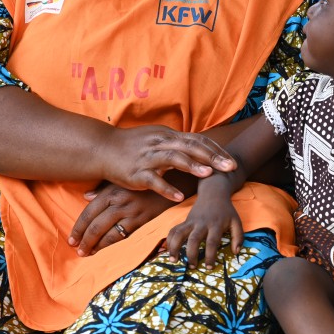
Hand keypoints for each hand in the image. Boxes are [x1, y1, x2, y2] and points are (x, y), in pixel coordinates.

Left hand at [68, 183, 176, 255]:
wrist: (172, 183)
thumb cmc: (144, 182)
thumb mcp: (123, 181)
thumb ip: (103, 189)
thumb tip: (85, 197)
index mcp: (112, 192)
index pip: (89, 212)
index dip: (78, 228)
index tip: (71, 239)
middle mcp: (120, 202)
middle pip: (97, 225)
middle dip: (85, 240)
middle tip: (77, 250)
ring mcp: (132, 213)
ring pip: (109, 233)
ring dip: (97, 246)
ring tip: (88, 253)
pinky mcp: (143, 221)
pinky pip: (125, 236)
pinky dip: (113, 245)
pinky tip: (106, 250)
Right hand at [102, 125, 235, 201]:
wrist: (102, 148)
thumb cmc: (133, 145)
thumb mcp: (158, 138)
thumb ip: (178, 143)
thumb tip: (201, 148)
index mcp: (168, 136)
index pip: (197, 140)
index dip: (215, 150)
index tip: (232, 160)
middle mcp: (160, 143)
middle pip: (190, 147)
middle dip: (212, 157)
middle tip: (230, 167)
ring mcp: (148, 158)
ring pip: (173, 159)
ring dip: (192, 166)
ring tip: (208, 175)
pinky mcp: (135, 173)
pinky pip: (153, 180)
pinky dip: (166, 188)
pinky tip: (178, 197)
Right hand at [166, 194, 243, 266]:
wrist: (214, 193)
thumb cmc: (226, 210)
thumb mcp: (236, 221)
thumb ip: (238, 237)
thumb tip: (236, 252)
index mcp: (216, 225)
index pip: (212, 242)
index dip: (210, 256)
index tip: (209, 267)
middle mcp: (202, 223)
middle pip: (194, 240)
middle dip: (191, 255)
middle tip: (193, 267)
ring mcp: (191, 221)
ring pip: (180, 234)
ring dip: (175, 247)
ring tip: (173, 260)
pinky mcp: (185, 221)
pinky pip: (174, 230)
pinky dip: (169, 239)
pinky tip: (169, 250)